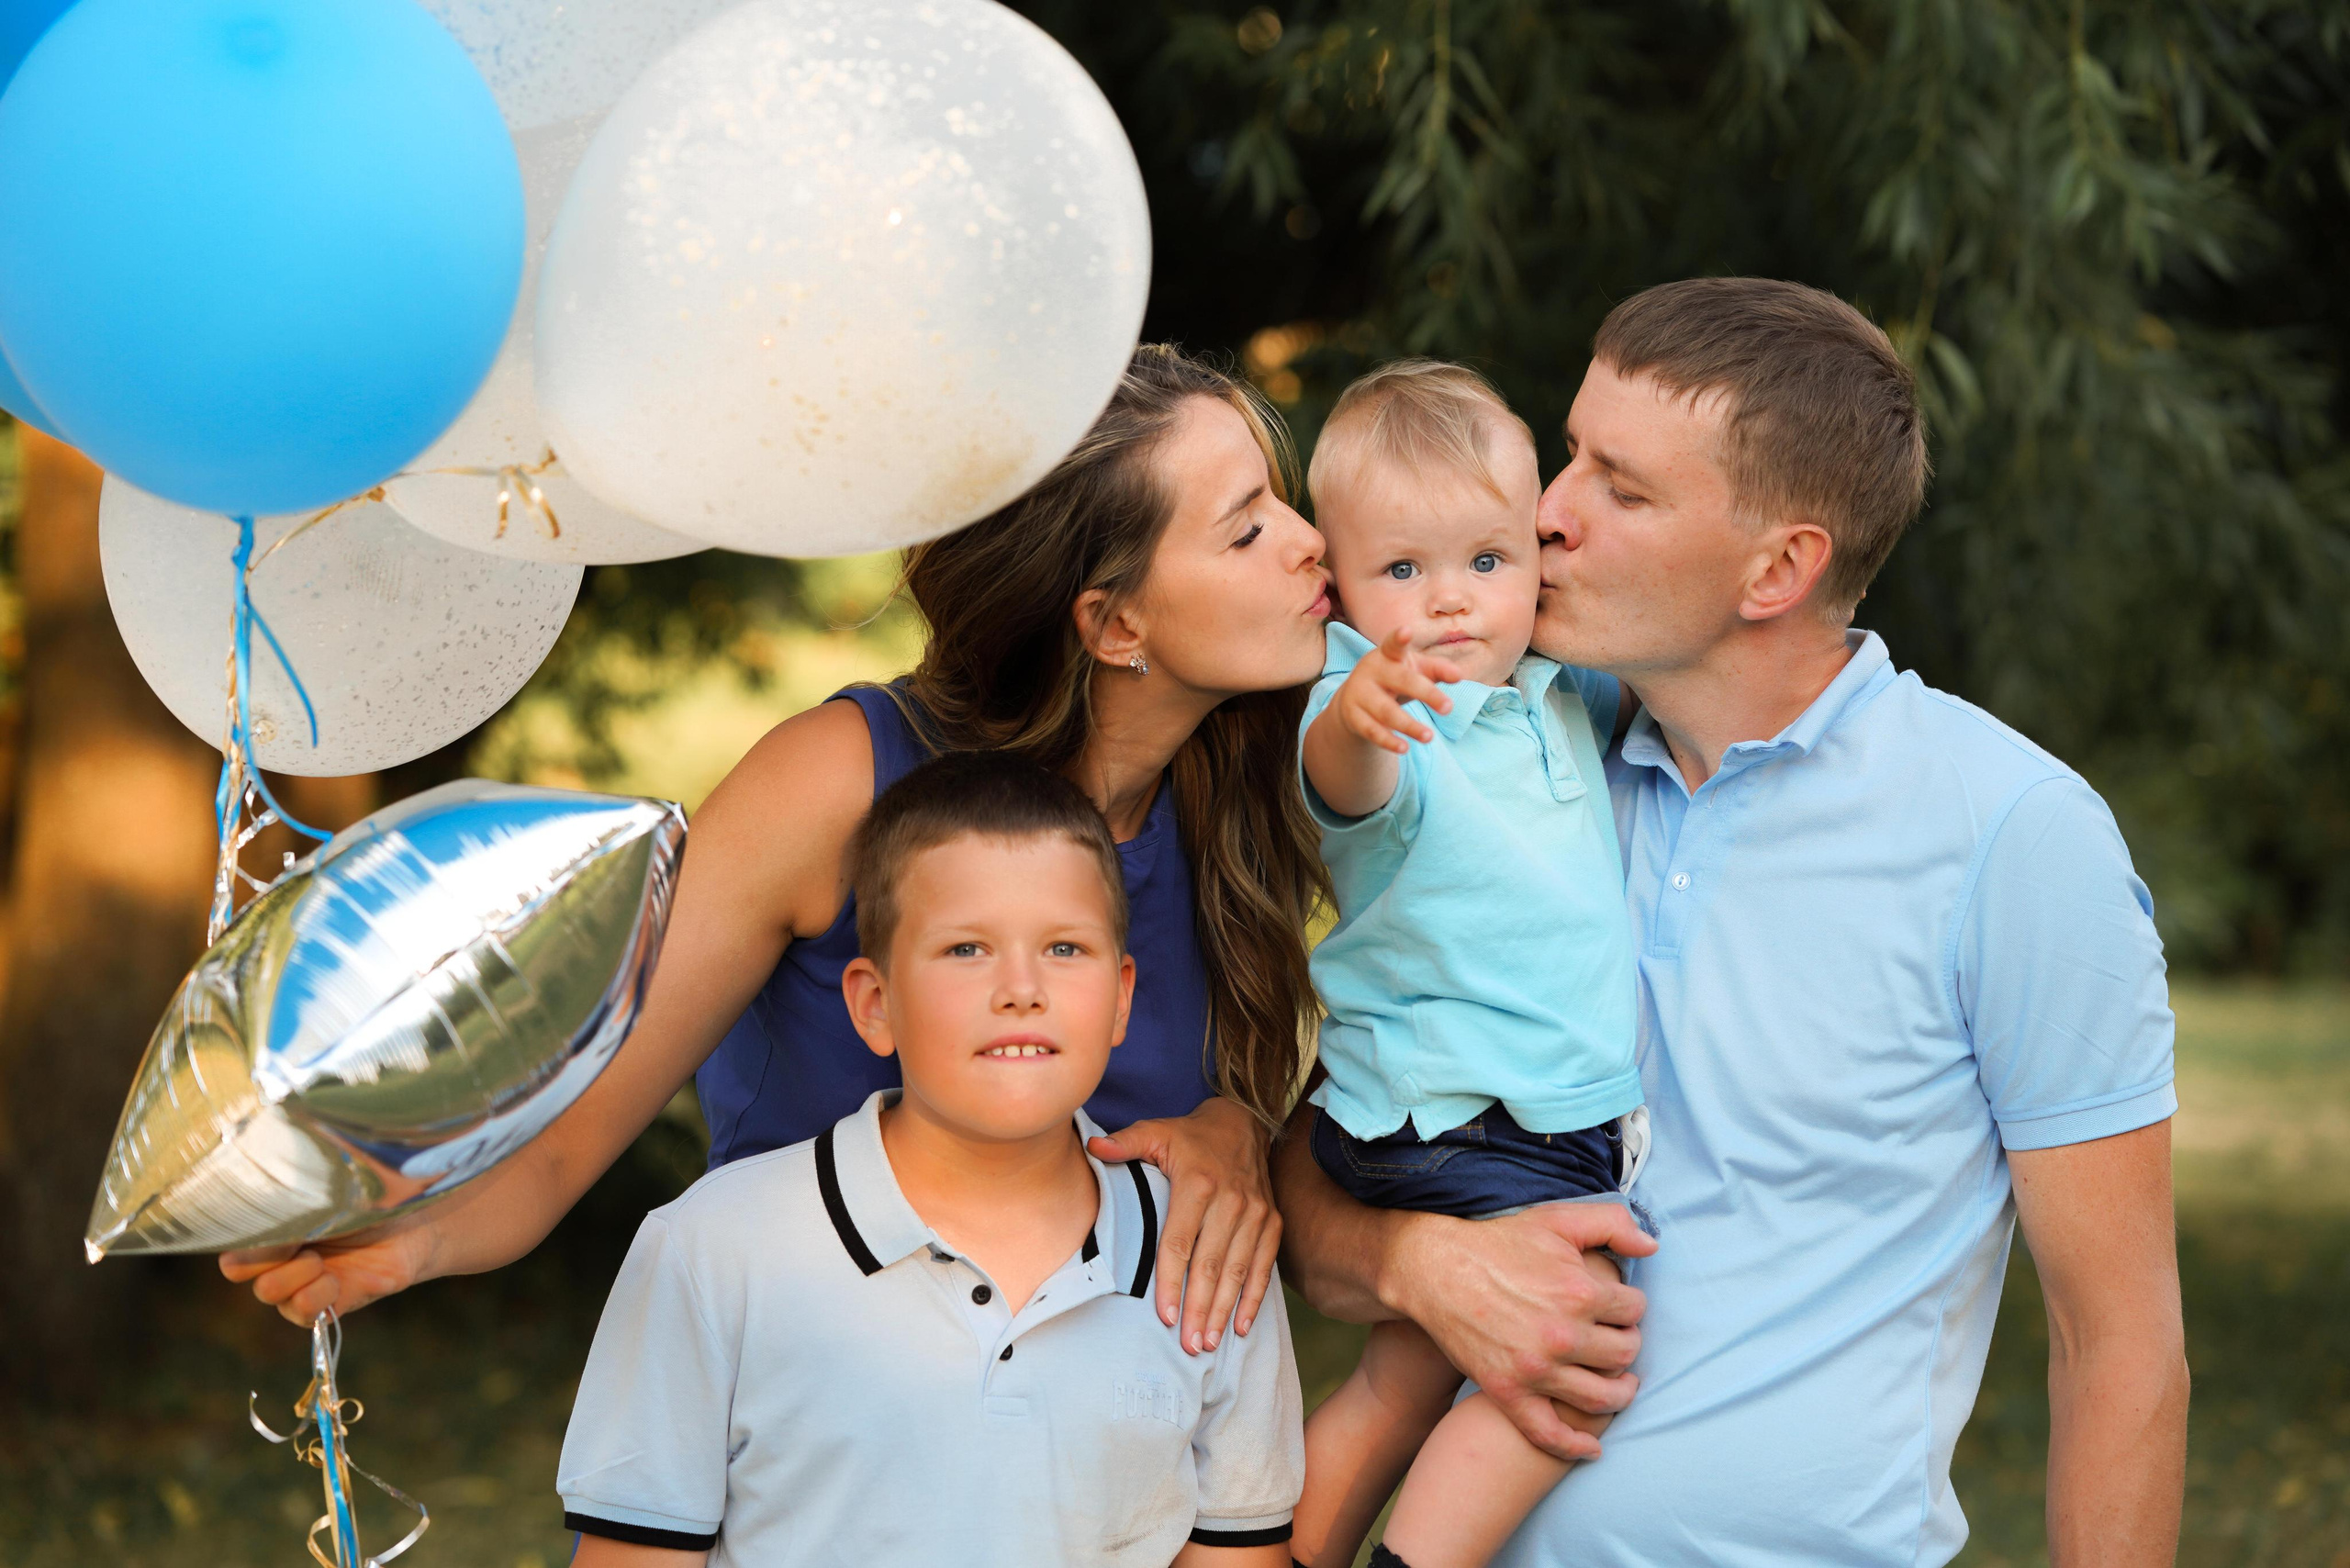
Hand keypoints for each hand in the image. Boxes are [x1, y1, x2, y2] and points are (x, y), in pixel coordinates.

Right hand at [220, 1207, 439, 1325]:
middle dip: (270, 1252)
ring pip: (267, 1290)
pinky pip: (298, 1312)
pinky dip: (315, 1296)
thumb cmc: (371, 1198)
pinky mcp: (321, 1307)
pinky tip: (336, 1281)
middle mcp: (275, 1256)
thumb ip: (292, 1203)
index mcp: (270, 1223)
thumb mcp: (329, 1192)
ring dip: (296, 1274)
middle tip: (306, 1238)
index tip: (276, 1219)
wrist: (415, 1224)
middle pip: (236, 1267)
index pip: (226, 1233)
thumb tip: (268, 1224)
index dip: (243, 1233)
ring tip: (323, 1260)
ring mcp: (296, 1284)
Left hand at [1088, 1096, 1279, 1354]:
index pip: (1180, 1241)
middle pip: (1211, 1264)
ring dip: (1223, 1310)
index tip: (1165, 1316)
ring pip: (1238, 1270)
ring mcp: (1256, 1213)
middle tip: (1187, 1344)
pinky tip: (1241, 1326)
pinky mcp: (1272, 1221)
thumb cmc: (1190, 1136)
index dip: (1171, 1281)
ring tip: (1207, 1342)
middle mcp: (1231, 1200)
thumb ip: (1126, 1143)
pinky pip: (1264, 1265)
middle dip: (1198, 1307)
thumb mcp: (1156, 1131)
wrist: (1243, 1123)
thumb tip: (1093, 1149)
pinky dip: (1254, 1298)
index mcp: (1198, 1182)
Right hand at [1331, 626, 1463, 754]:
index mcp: (1387, 655)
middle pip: (1401, 680)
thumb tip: (1460, 675)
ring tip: (1430, 737)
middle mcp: (1371, 671)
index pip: (1394, 645)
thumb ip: (1437, 670)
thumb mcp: (1414, 670)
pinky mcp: (1353, 717)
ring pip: (1386, 711)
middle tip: (1449, 707)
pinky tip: (1404, 749)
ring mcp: (1359, 694)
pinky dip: (1388, 741)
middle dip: (1425, 693)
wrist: (1353, 701)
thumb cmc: (1394, 679)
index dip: (1399, 638)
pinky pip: (1372, 731)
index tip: (1407, 631)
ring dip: (1409, 725)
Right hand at [1387, 1202, 1654, 1461]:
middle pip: (1625, 1354)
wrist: (1435, 1268)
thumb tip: (1653, 1246)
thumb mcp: (1557, 1218)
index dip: (1630, 1306)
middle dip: (1627, 1344)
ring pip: (1602, 1398)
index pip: (1635, 1310)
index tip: (1618, 1306)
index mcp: (1580, 1293)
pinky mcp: (1508, 1392)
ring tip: (1619, 1385)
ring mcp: (1536, 1369)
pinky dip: (1575, 1447)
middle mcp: (1563, 1336)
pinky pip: (1549, 1433)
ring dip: (1620, 1393)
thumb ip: (1612, 1223)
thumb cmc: (1498, 1241)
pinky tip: (1592, 1447)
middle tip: (1615, 1338)